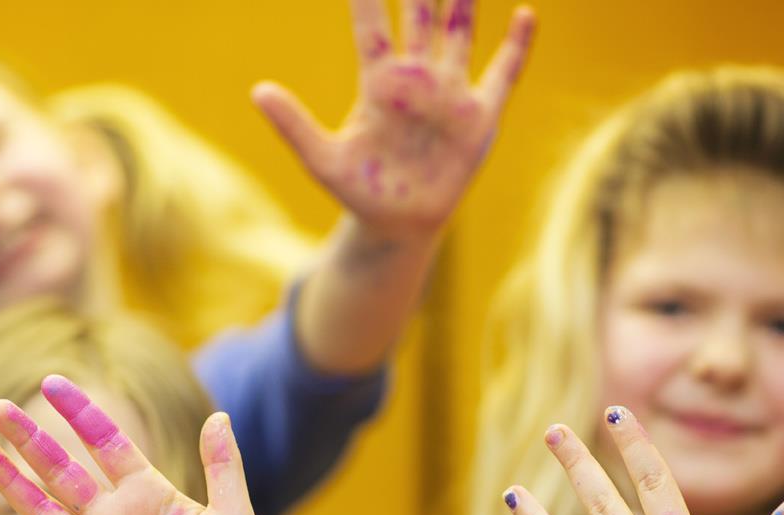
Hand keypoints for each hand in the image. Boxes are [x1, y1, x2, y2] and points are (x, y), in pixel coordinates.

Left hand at [254, 0, 534, 236]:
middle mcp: (416, 78)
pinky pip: (503, 74)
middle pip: (420, 13)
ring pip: (460, 31)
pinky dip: (517, 46)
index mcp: (378, 82)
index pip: (372, 23)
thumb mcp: (322, 160)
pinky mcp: (479, 117)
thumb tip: (257, 91)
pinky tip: (526, 14)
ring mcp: (450, 93)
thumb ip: (293, 125)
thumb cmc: (359, 190)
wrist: (398, 225)